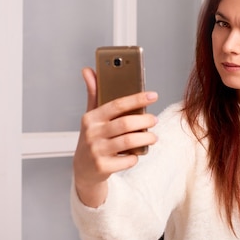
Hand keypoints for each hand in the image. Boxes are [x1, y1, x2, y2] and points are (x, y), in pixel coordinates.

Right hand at [73, 67, 158, 206]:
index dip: (137, 99)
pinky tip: (138, 153)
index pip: (116, 105)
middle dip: (145, 121)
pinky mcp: (103, 167)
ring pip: (129, 142)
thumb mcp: (91, 116)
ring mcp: (97, 152)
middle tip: (155, 120)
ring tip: (153, 136)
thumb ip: (93, 93)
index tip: (153, 95)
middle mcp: (92, 134)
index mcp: (90, 118)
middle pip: (125, 124)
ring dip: (146, 138)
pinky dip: (136, 157)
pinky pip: (128, 160)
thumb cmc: (93, 138)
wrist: (84, 169)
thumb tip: (88, 70)